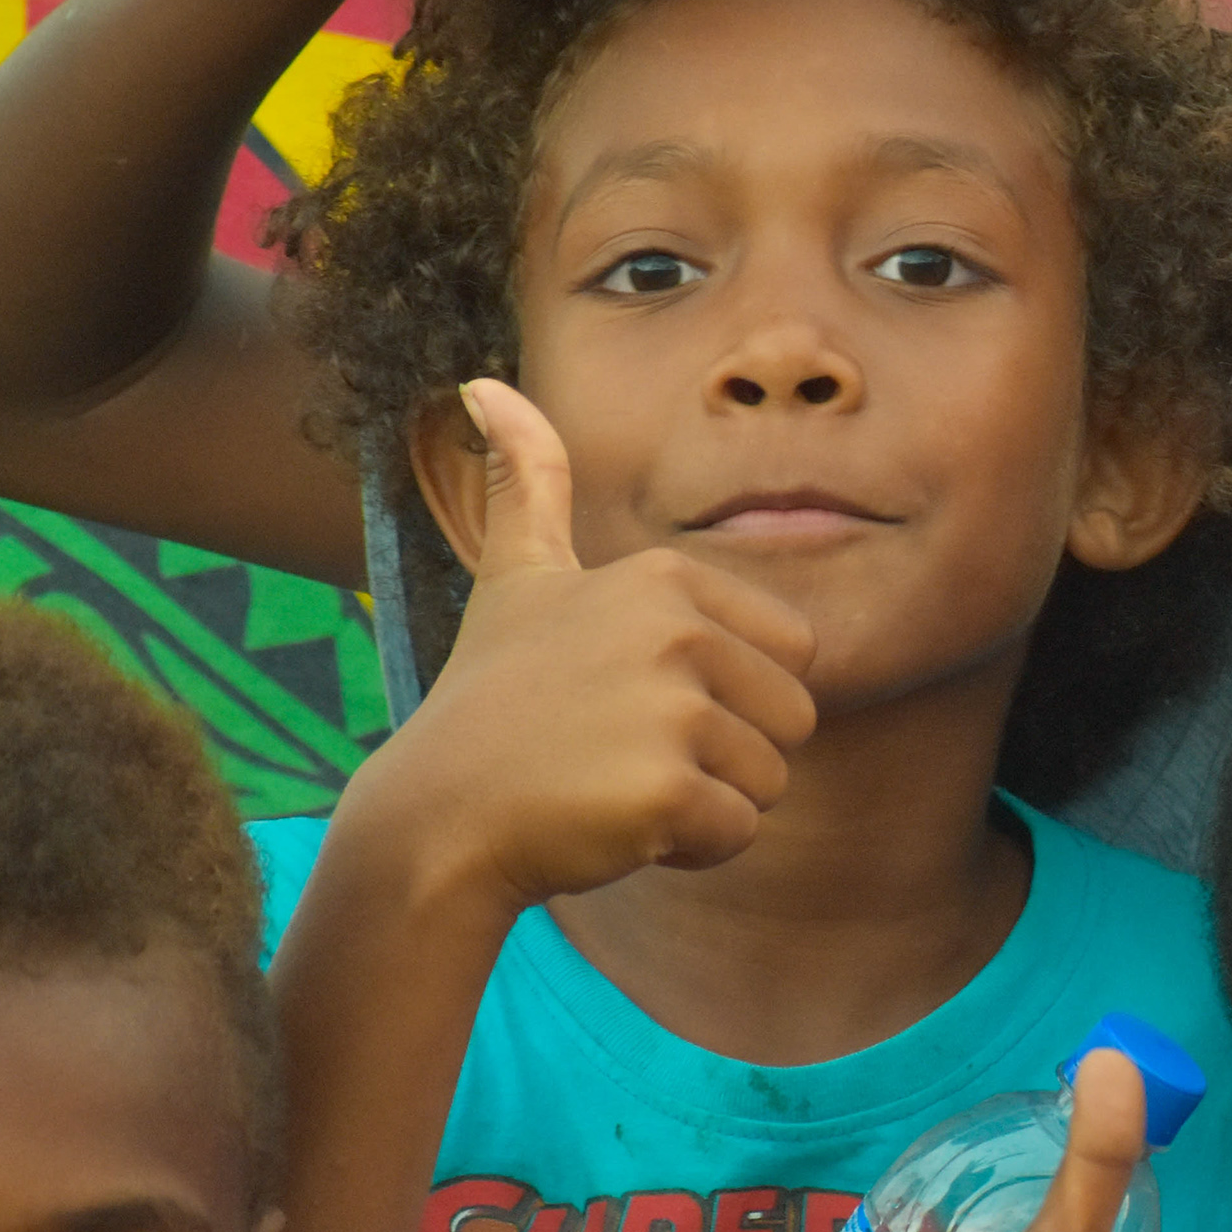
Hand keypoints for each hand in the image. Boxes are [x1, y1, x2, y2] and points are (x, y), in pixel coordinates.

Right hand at [353, 378, 816, 912]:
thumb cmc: (494, 703)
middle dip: (727, 755)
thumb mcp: (517, 578)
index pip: (792, 655)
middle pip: (794, 720)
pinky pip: (738, 833)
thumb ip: (527, 482)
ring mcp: (671, 709)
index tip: (635, 701)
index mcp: (664, 577)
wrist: (438, 818)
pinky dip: (688, 848)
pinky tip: (614, 827)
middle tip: (626, 753)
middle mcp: (674, 628)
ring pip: (768, 782)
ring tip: (615, 786)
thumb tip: (484, 383)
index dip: (729, 695)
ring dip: (706, 805)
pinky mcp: (667, 790)